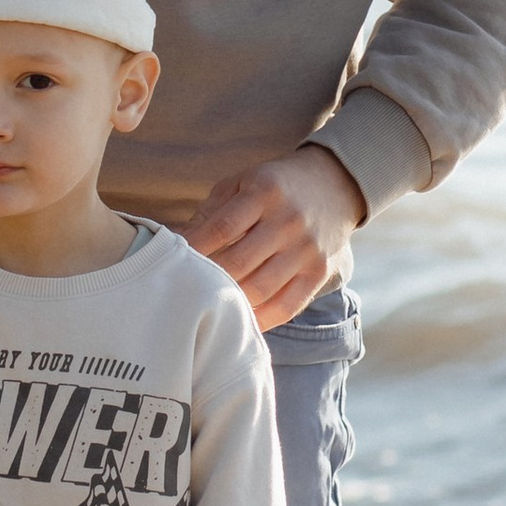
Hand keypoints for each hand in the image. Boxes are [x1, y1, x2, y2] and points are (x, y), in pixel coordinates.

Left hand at [181, 142, 362, 329]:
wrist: (334, 184)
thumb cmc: (275, 186)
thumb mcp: (242, 184)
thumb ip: (209, 213)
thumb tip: (172, 242)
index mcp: (264, 192)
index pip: (221, 228)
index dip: (194, 249)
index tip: (171, 263)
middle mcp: (288, 221)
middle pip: (238, 263)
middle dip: (207, 280)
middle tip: (184, 290)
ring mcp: (306, 249)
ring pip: (260, 289)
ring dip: (229, 302)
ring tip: (207, 307)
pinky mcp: (319, 272)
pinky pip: (287, 306)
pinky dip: (260, 319)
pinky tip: (239, 321)